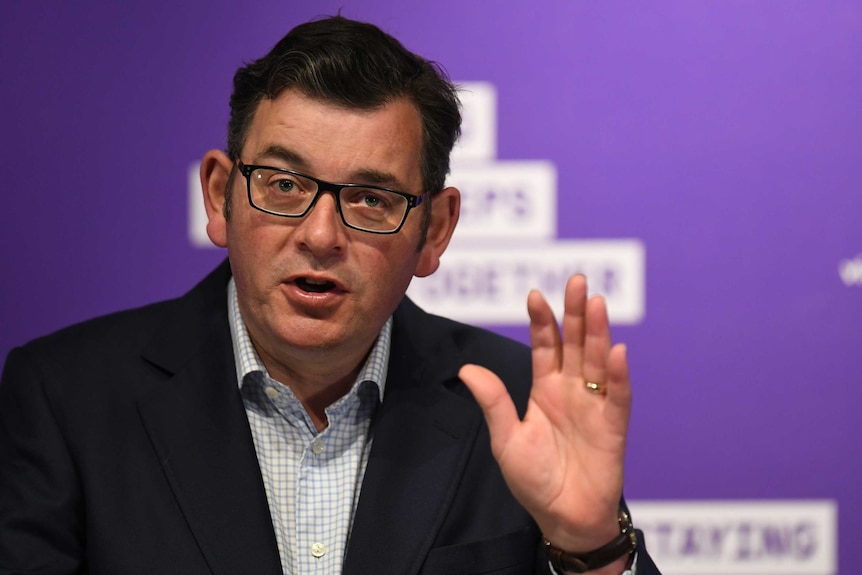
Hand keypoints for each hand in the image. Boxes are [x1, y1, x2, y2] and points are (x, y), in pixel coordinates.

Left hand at [459, 274, 630, 552]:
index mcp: (545, 389)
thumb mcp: (507, 439)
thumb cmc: (535, 480)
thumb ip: (494, 403)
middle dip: (575, 313)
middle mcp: (572, 390)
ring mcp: (595, 405)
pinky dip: (619, 375)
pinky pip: (618, 396)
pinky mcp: (614, 426)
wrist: (564, 518)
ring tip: (595, 302)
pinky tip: (617, 351)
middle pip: (575, 344)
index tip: (535, 294)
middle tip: (576, 281)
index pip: (545, 346)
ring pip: (598, 361)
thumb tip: (467, 369)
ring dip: (598, 333)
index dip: (542, 321)